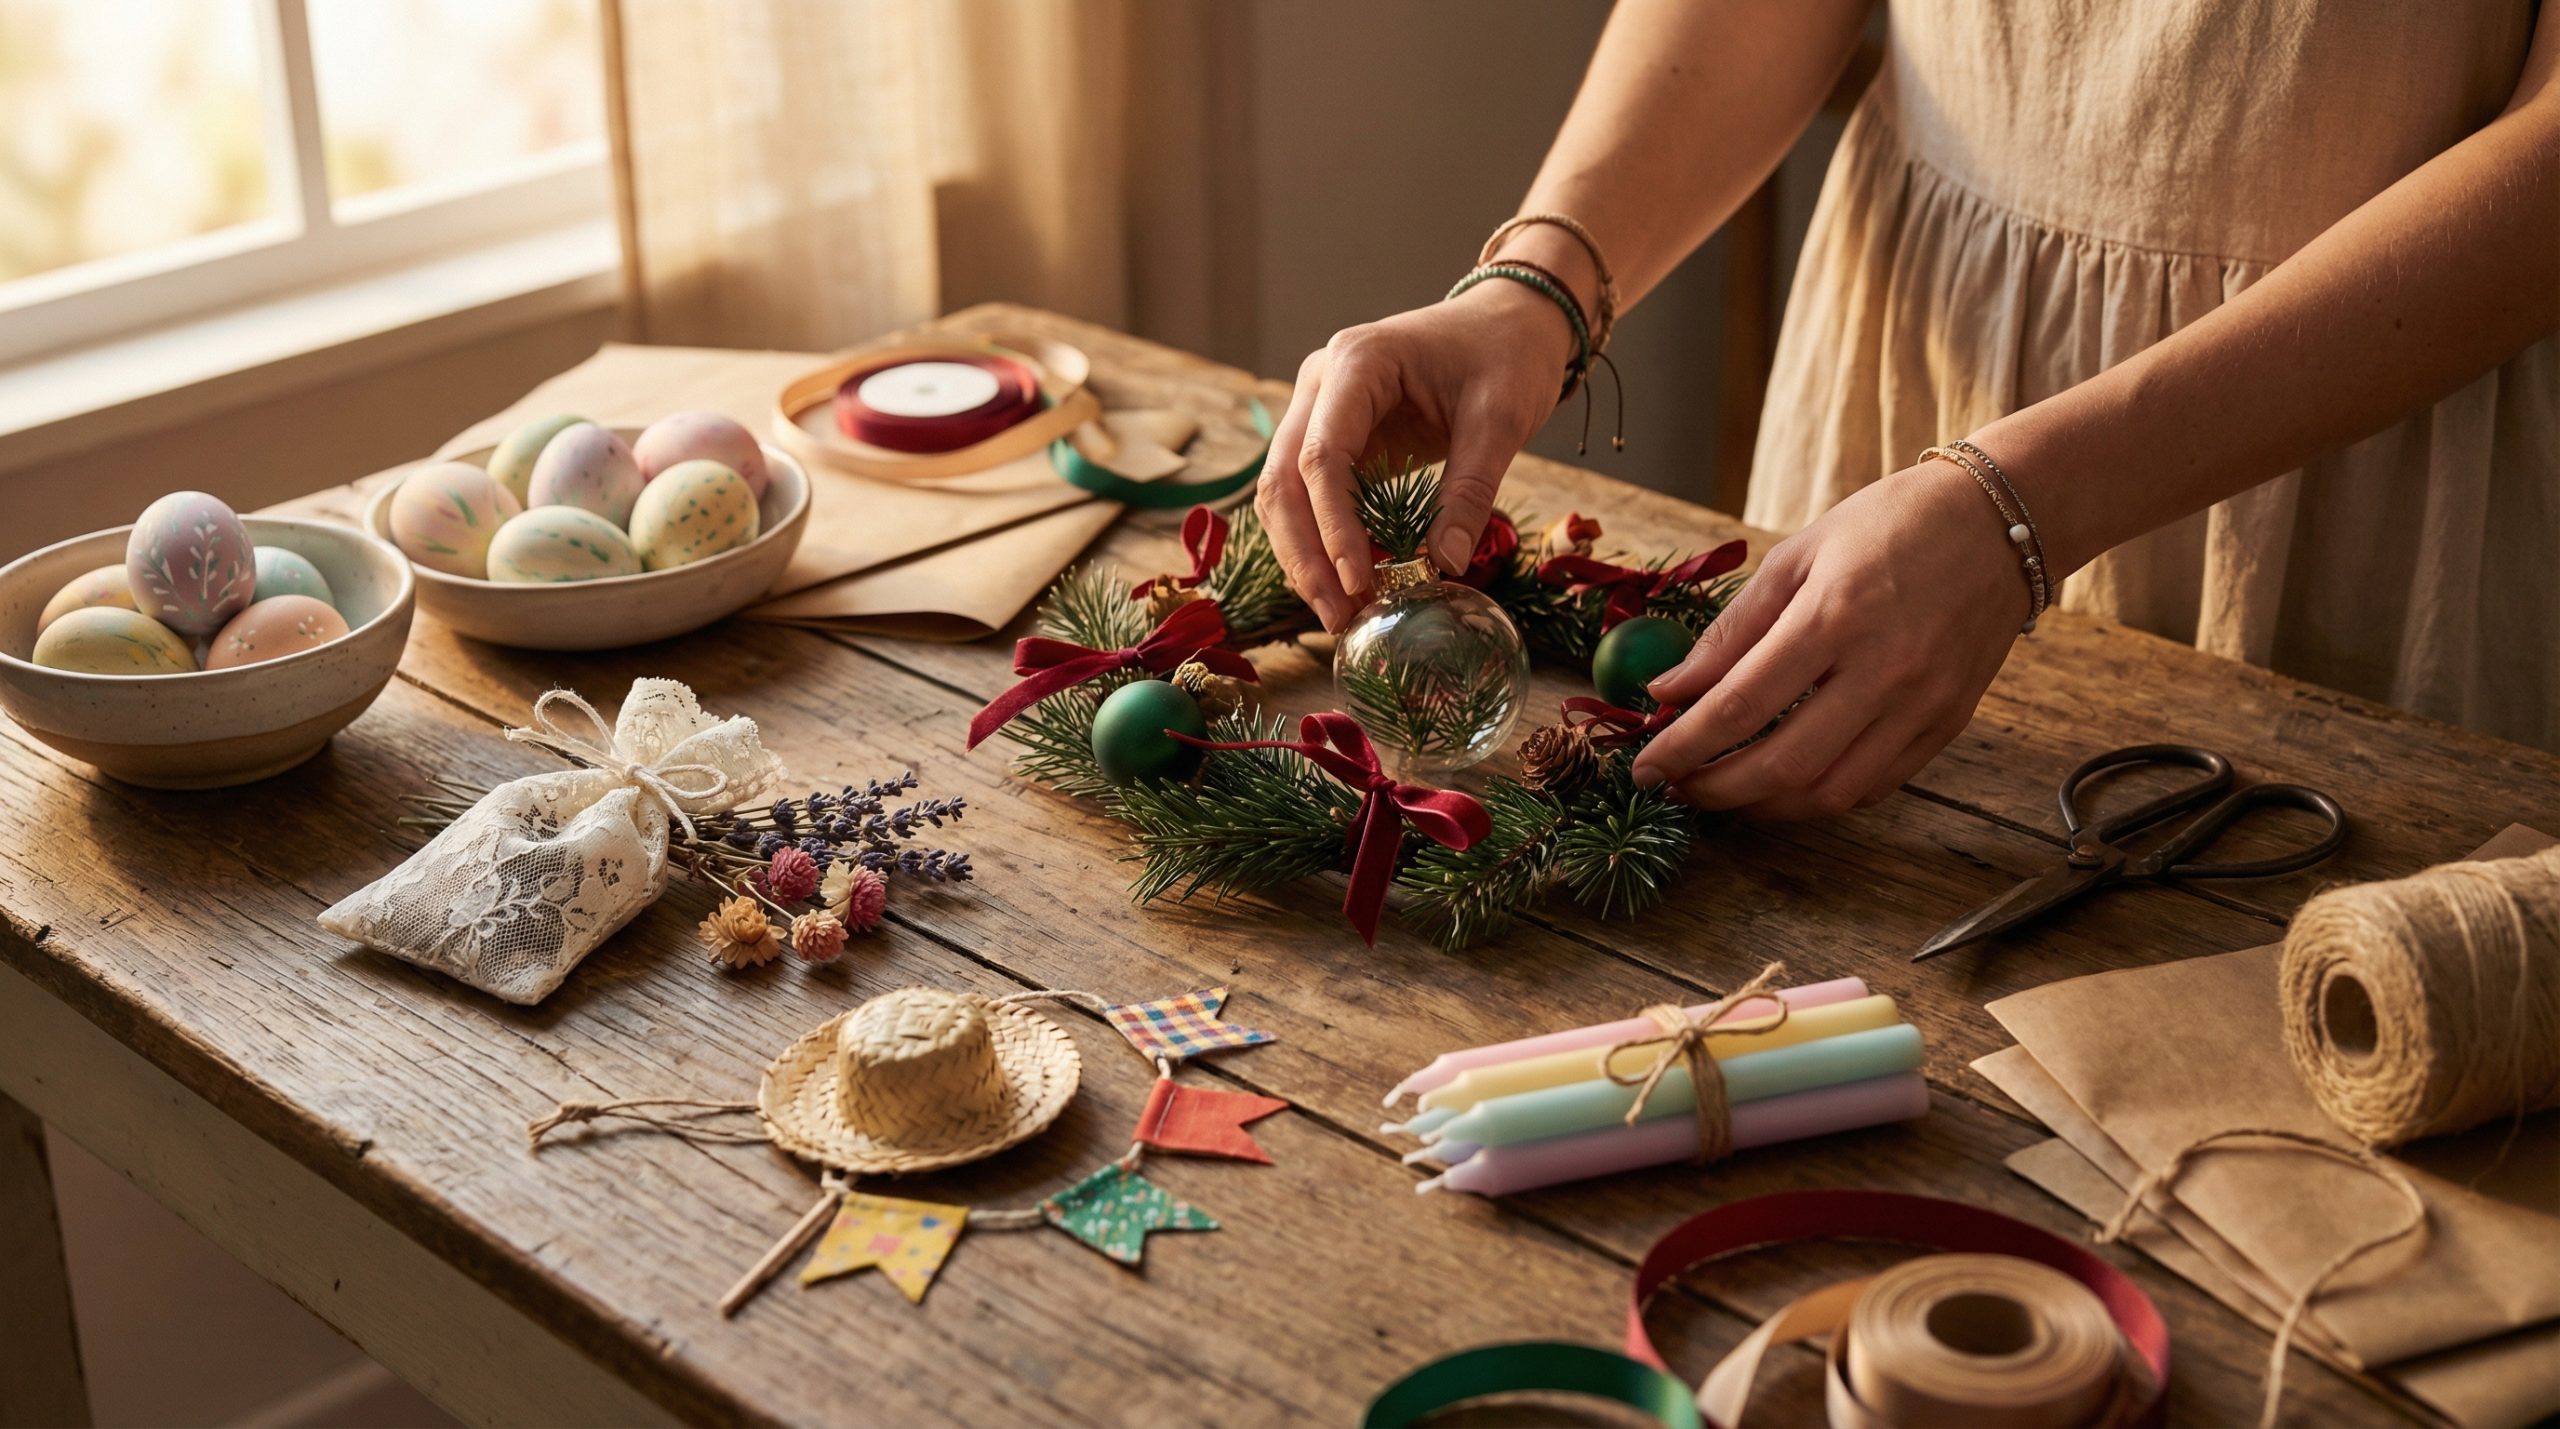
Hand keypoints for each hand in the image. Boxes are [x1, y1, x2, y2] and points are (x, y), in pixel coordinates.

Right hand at [1256, 281, 1575, 630]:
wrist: (1510, 321)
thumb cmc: (1508, 355)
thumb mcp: (1501, 420)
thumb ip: (1469, 492)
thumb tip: (1445, 567)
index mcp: (1357, 362)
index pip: (1322, 456)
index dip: (1333, 526)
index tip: (1359, 583)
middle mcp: (1321, 383)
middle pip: (1285, 480)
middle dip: (1307, 555)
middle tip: (1339, 617)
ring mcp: (1318, 409)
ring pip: (1284, 494)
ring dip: (1304, 557)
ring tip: (1339, 615)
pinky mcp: (1332, 436)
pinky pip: (1308, 496)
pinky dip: (1319, 543)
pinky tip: (1345, 586)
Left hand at [1630, 459, 2027, 818]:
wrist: (1999, 521)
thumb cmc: (1889, 526)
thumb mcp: (1797, 557)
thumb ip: (1732, 631)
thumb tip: (1670, 690)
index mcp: (1834, 617)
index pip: (1740, 706)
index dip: (1683, 747)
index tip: (1646, 768)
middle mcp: (1881, 670)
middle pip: (1781, 765)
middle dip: (1715, 790)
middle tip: (1677, 787)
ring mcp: (1921, 704)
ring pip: (1829, 793)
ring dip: (1765, 806)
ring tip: (1725, 792)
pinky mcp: (1948, 724)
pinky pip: (1874, 786)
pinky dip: (1819, 797)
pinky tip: (1786, 782)